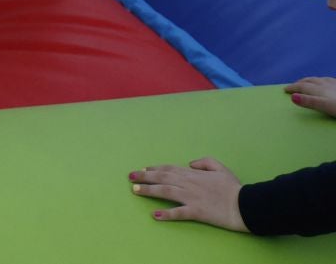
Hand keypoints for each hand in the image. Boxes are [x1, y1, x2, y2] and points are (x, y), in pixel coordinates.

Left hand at [129, 158, 246, 230]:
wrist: (246, 204)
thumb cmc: (235, 187)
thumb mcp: (220, 167)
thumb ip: (204, 162)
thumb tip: (190, 163)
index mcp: (194, 174)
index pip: (169, 169)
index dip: (155, 169)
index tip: (143, 169)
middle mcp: (189, 183)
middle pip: (163, 177)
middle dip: (144, 177)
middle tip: (130, 177)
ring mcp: (192, 197)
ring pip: (165, 192)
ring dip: (149, 191)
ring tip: (135, 190)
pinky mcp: (197, 211)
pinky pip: (179, 212)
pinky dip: (166, 213)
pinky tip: (155, 215)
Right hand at [285, 76, 335, 117]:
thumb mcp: (325, 106)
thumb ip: (309, 101)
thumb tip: (292, 98)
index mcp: (318, 89)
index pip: (302, 86)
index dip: (293, 87)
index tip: (285, 89)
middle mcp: (324, 83)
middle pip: (309, 81)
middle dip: (300, 82)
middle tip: (295, 85)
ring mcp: (333, 83)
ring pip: (319, 80)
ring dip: (311, 81)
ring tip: (308, 83)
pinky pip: (328, 80)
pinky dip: (322, 81)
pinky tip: (326, 83)